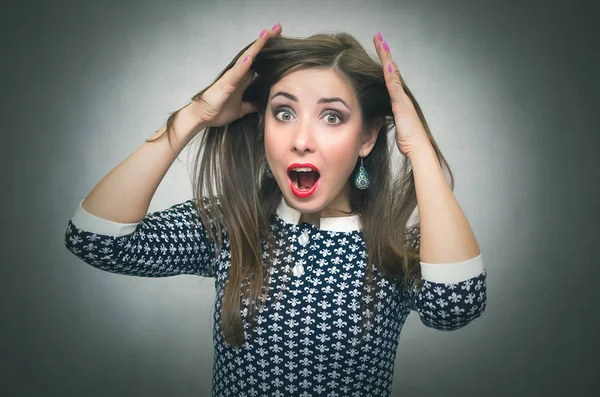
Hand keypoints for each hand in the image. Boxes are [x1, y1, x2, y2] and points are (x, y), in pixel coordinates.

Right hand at [192, 23, 282, 126]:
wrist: (202, 117)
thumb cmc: (218, 110)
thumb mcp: (240, 109)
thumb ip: (251, 105)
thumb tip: (261, 105)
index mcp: (242, 79)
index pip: (259, 61)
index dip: (269, 51)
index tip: (280, 40)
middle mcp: (238, 74)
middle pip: (254, 54)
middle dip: (266, 41)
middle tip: (278, 27)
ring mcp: (232, 77)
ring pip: (247, 58)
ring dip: (257, 46)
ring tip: (268, 33)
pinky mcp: (226, 84)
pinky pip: (236, 73)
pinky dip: (243, 65)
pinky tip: (250, 56)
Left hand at [372, 32, 431, 156]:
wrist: (419, 147)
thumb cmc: (408, 139)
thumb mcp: (396, 124)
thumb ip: (390, 115)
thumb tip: (381, 114)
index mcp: (398, 98)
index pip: (389, 76)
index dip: (383, 62)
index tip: (378, 48)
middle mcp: (401, 95)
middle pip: (391, 69)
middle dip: (385, 52)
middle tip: (378, 37)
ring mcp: (402, 98)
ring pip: (392, 73)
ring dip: (386, 57)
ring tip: (380, 42)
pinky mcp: (401, 104)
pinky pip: (394, 86)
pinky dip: (390, 74)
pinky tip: (385, 63)